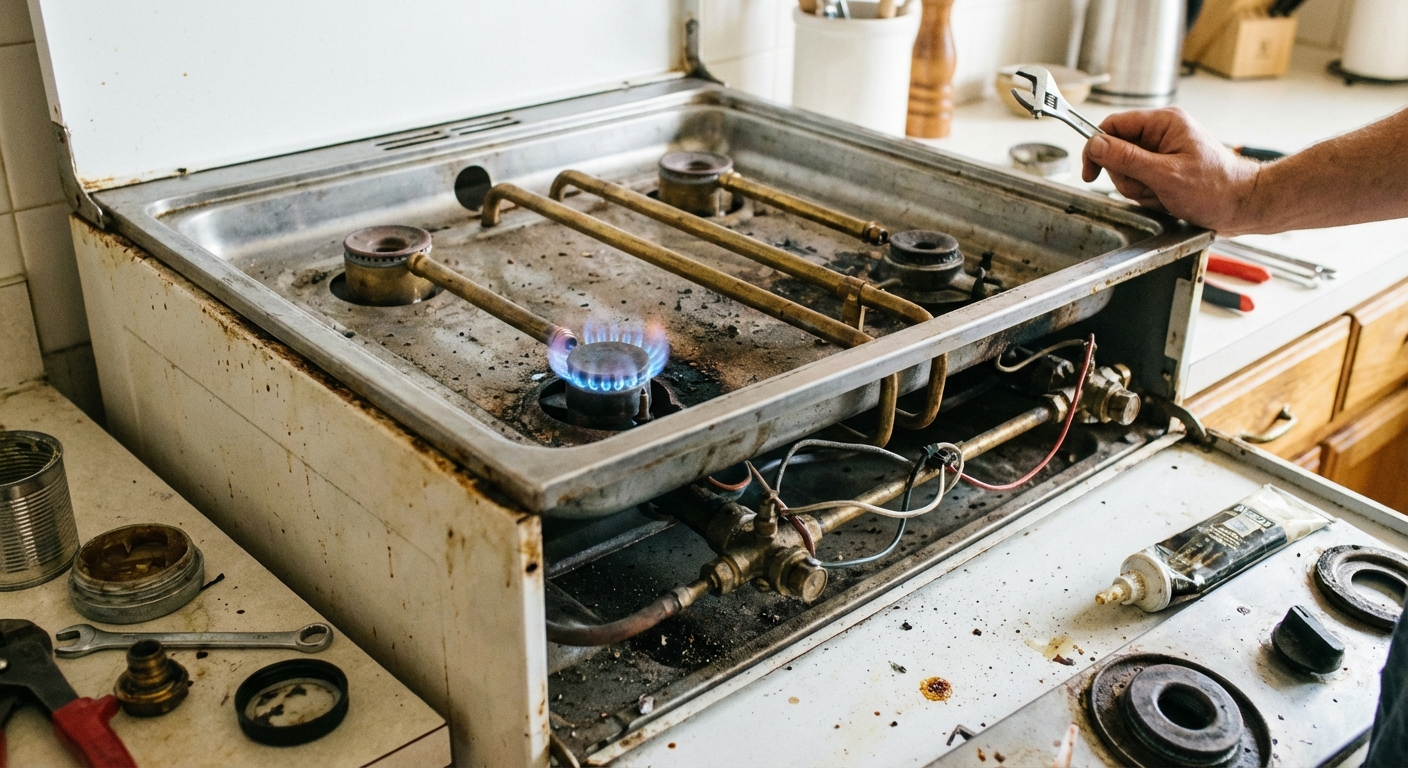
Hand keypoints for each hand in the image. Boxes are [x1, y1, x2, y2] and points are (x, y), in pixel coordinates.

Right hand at [1081, 107, 1262, 232]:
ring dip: (1139, 190)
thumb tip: (1095, 144)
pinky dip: (1147, 195)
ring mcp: (1163, 152)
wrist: (1244, 207)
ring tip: (1163, 196)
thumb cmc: (1216, 189)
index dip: (1096, 148)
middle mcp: (1162, 133)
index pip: (1113, 126)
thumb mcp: (1166, 175)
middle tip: (1150, 188)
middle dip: (1128, 177)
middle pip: (1117, 152)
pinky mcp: (1164, 168)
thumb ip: (1127, 159)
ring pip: (1126, 171)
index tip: (1090, 172)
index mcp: (1164, 123)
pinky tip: (1166, 199)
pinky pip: (1139, 182)